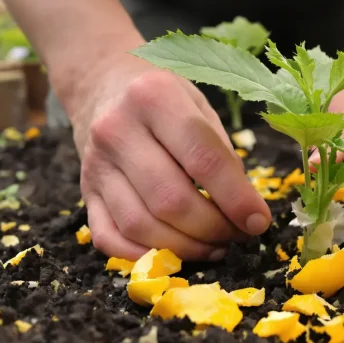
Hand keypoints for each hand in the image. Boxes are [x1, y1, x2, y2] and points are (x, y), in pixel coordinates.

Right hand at [62, 54, 271, 260]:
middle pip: (171, 200)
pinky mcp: (85, 192)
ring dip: (186, 248)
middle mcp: (117, 130)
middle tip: (238, 235)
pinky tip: (175, 253)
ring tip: (215, 246)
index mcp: (155, 98)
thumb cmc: (164, 99)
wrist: (103, 87)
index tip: (259, 222)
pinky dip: (145, 255)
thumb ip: (221, 155)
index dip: (236, 199)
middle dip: (214, 229)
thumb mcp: (200, 107)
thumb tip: (244, 212)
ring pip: (141, 225)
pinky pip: (109, 239)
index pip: (203, 160)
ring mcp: (95, 164)